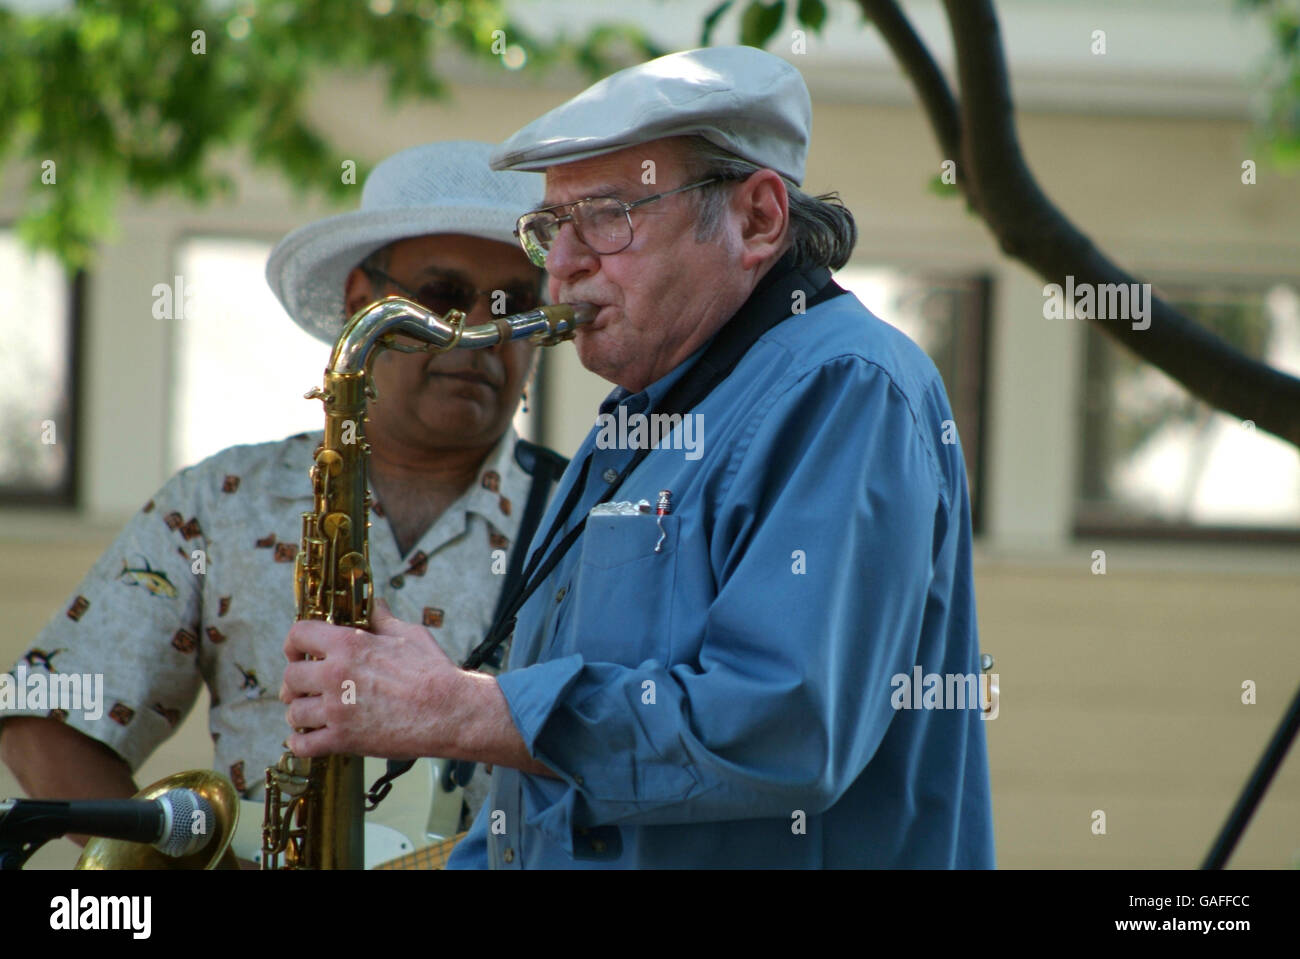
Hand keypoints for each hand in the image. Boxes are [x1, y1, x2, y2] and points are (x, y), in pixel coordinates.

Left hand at [279, 599, 464, 758]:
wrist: (449, 711)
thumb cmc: (432, 671)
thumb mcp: (408, 634)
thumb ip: (383, 619)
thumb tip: (375, 605)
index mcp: (348, 645)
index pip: (299, 634)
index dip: (294, 643)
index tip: (298, 652)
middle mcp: (335, 676)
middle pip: (290, 677)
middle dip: (295, 682)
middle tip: (303, 689)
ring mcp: (337, 710)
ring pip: (294, 712)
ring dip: (299, 713)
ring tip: (309, 715)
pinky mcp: (343, 739)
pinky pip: (304, 745)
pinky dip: (301, 743)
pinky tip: (307, 738)